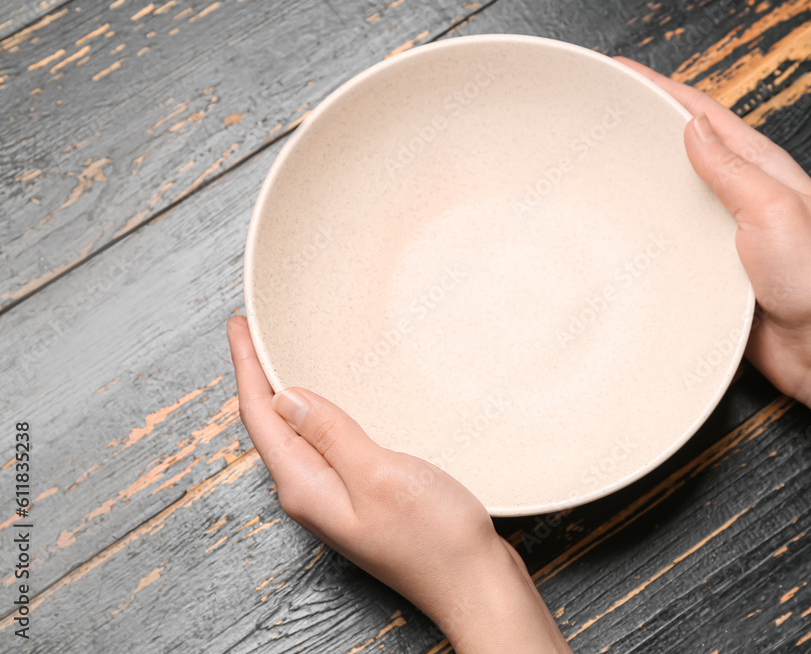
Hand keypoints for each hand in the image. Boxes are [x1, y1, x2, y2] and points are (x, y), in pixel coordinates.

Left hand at [226, 316, 569, 652]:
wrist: (474, 584)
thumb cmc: (434, 538)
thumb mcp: (379, 475)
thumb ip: (331, 434)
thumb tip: (285, 397)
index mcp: (304, 486)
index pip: (260, 416)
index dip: (246, 365)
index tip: (239, 324)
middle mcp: (312, 493)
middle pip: (272, 426)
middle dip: (259, 377)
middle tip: (255, 332)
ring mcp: (337, 498)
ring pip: (300, 435)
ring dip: (290, 394)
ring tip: (285, 358)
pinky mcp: (364, 497)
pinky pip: (329, 446)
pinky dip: (324, 415)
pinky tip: (337, 404)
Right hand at [614, 58, 810, 403]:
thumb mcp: (775, 212)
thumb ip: (733, 170)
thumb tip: (693, 129)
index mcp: (763, 169)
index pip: (706, 116)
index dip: (665, 90)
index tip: (625, 75)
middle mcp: (743, 195)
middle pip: (687, 147)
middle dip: (647, 126)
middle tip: (605, 113)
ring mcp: (725, 231)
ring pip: (677, 191)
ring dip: (645, 176)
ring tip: (602, 162)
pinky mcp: (710, 266)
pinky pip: (674, 235)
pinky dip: (650, 224)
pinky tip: (626, 226)